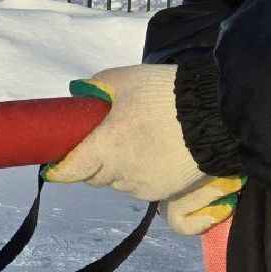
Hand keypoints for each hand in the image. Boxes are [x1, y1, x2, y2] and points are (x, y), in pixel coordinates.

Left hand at [44, 65, 241, 235]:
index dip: (60, 168)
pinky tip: (155, 155)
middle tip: (107, 140)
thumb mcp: (126, 79)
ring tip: (137, 144)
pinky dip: (139, 175)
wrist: (216, 113)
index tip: (54, 165)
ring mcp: (142, 185)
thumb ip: (97, 87)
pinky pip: (140, 188)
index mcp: (107, 145)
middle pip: (94, 176)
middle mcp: (121, 171)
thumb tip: (78, 94)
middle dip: (94, 162)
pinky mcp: (162, 192)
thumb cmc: (166, 93)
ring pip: (117, 182)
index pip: (71, 170)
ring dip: (118, 169)